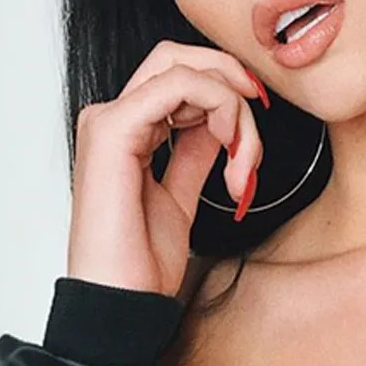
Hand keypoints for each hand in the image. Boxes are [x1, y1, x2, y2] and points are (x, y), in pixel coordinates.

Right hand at [67, 39, 267, 297]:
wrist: (122, 303)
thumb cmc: (142, 266)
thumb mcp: (180, 201)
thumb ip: (193, 158)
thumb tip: (219, 129)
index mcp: (125, 134)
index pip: (180, 81)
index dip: (228, 97)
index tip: (254, 145)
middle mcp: (113, 119)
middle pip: (182, 62)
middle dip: (233, 90)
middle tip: (256, 141)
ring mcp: (109, 121)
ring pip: (186, 71)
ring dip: (234, 111)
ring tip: (245, 165)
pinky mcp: (114, 130)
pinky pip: (178, 85)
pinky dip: (220, 108)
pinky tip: (233, 150)